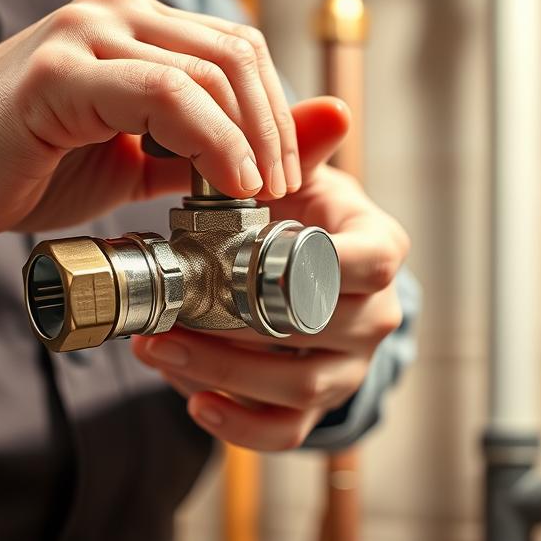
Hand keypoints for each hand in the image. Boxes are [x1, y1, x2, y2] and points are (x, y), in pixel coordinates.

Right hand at [0, 0, 300, 245]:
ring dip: (250, 140)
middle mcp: (113, 11)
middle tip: (280, 191)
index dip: (278, 113)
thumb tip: (318, 131)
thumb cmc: (33, 168)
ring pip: (206, 71)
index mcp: (134, 24)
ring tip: (256, 194)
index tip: (286, 177)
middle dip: (275, 130)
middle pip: (235, 54)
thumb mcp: (146, 161)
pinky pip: (160, 95)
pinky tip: (224, 184)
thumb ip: (218, 147)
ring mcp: (82, 33)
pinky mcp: (55, 71)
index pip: (238, 49)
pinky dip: (209, 141)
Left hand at [133, 98, 409, 450]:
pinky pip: (288, 430)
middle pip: (321, 331)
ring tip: (161, 350)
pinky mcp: (318, 405)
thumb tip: (332, 110)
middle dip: (242, 325)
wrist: (305, 271)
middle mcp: (377, 315)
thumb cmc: (300, 217)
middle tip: (172, 313)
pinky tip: (195, 403)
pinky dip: (241, 425)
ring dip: (225, 372)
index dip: (316, 267)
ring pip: (300, 385)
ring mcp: (349, 366)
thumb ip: (303, 148)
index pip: (371, 264)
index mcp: (379, 250)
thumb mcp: (300, 177)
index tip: (248, 264)